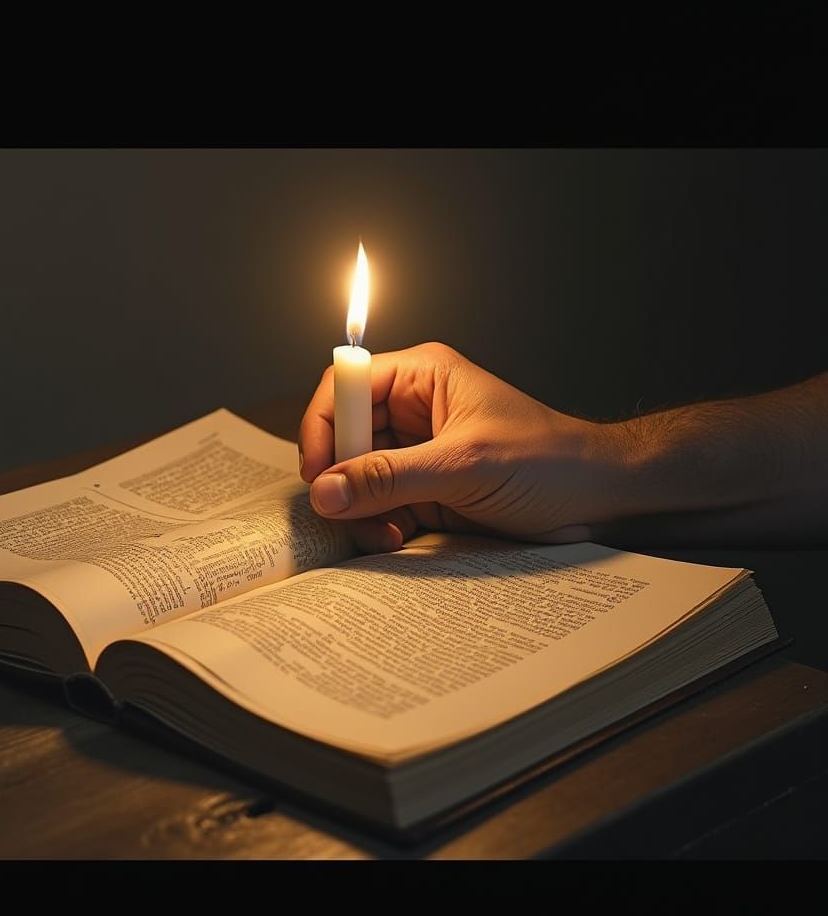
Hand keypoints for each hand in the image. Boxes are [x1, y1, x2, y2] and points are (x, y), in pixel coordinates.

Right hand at [298, 342, 624, 552]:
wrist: (597, 498)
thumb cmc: (547, 462)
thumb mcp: (464, 466)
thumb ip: (391, 478)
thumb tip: (325, 490)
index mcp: (421, 377)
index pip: (345, 385)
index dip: (323, 425)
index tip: (318, 472)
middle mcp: (412, 410)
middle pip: (343, 437)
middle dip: (341, 479)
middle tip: (349, 514)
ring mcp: (417, 452)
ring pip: (356, 477)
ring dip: (359, 510)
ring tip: (383, 534)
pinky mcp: (425, 489)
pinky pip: (379, 505)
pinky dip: (377, 525)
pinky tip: (395, 538)